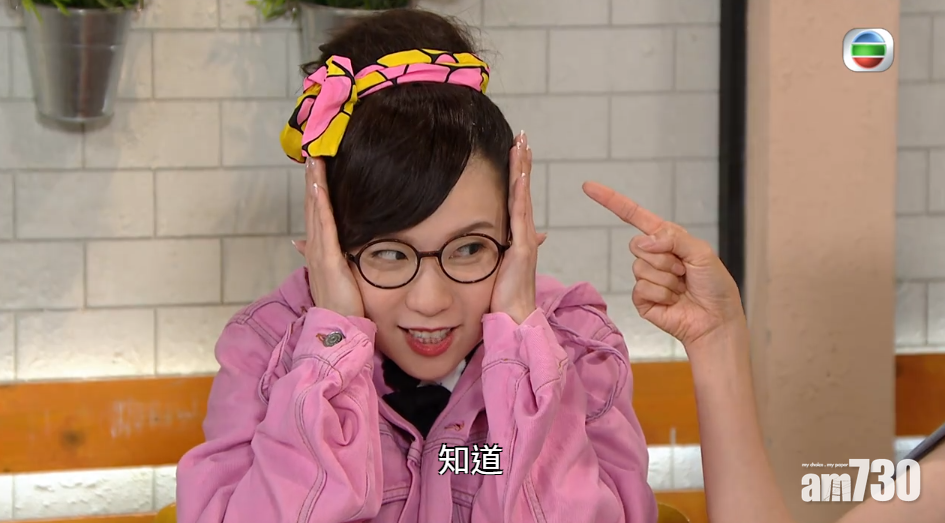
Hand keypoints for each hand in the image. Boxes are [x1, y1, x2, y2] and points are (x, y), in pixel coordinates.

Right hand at [292, 157, 364, 317]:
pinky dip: (321, 206)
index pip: (315, 213)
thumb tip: (298, 241)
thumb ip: (318, 255)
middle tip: (311, 151)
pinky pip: (324, 228)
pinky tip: (319, 188)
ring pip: (316, 212)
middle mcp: (314, 249)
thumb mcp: (330, 275)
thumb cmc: (339, 305)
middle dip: (311, 179)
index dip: (313, 188)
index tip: (315, 165)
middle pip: (312, 206)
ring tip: (314, 160)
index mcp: (317, 251)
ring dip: (314, 185)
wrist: (337, 330)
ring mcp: (319, 254)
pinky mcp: (327, 260)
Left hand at [491, 132, 546, 323]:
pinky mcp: (521, 250)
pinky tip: (519, 177)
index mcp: (519, 235)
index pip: (518, 196)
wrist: (516, 318)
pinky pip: (520, 217)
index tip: (517, 149)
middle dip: (523, 162)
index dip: (519, 172)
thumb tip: (532, 235)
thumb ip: (512, 248)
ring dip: (523, 171)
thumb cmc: (507, 296)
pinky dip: (520, 196)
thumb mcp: (505, 266)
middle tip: (521, 136)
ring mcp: (525, 240)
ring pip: (524, 197)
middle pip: (524, 190)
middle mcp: (526, 233)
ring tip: (521, 146)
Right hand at [582, 182, 744, 347]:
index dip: (611, 201)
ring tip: (681, 288)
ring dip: (666, 279)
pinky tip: (673, 301)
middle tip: (684, 271)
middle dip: (664, 258)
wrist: (716, 320)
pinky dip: (661, 294)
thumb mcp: (702, 252)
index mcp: (666, 238)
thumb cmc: (715, 286)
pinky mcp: (642, 299)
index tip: (588, 187)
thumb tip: (643, 241)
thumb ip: (673, 238)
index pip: (634, 216)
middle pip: (637, 244)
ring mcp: (645, 278)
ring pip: (640, 268)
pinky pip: (641, 288)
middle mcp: (653, 255)